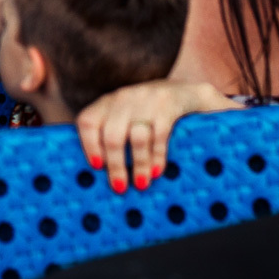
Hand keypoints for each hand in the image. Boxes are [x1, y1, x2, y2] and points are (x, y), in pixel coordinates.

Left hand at [75, 80, 240, 192]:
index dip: (89, 146)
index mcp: (109, 102)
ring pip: (136, 137)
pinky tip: (157, 171)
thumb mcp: (129, 117)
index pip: (88, 121)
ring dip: (139, 164)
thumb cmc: (152, 113)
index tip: (96, 167)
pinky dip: (158, 156)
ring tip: (141, 184)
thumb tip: (102, 175)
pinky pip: (160, 135)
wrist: (190, 91)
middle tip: (120, 187)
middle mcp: (125, 97)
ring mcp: (147, 99)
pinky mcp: (169, 104)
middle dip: (115, 164)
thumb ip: (115, 137)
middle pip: (112, 134)